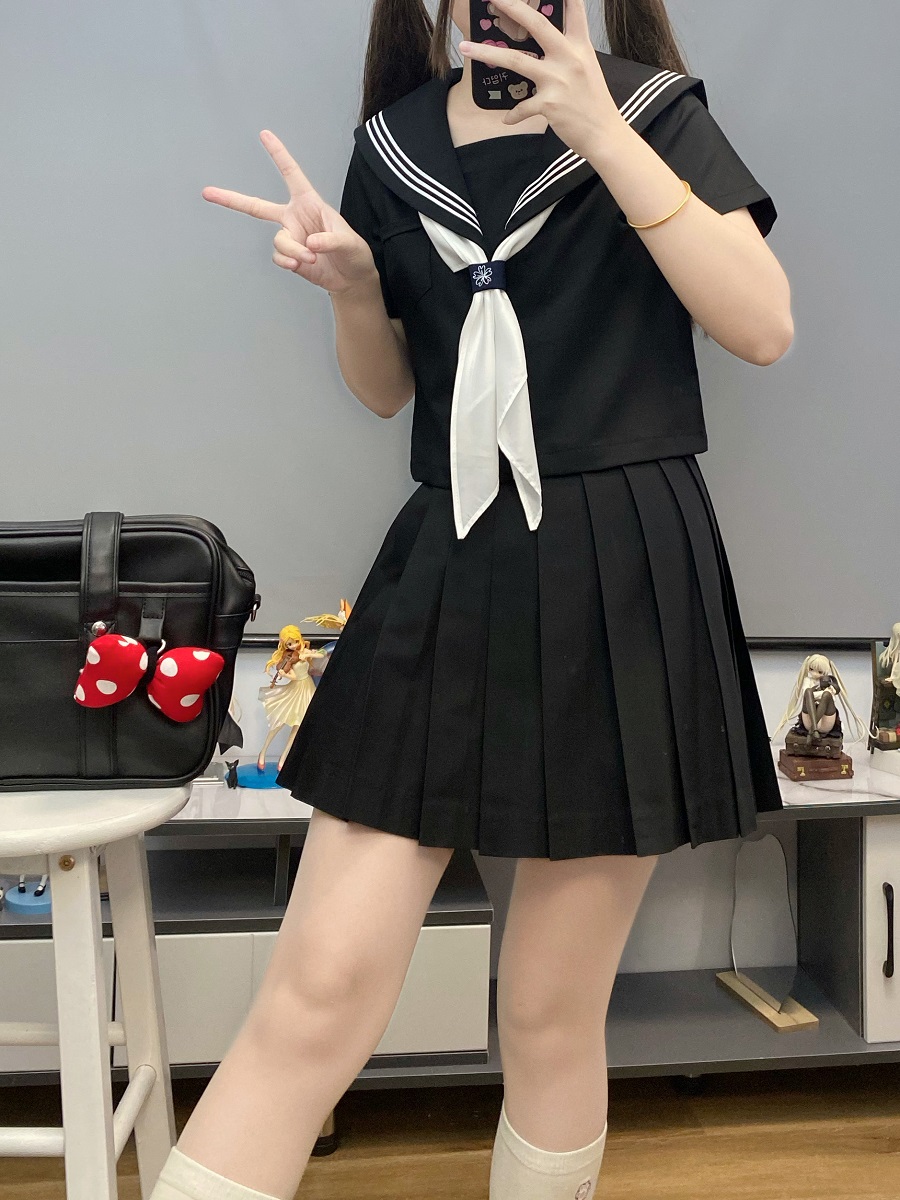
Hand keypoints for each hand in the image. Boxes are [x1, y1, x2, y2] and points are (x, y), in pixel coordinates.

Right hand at [201, 131, 379, 297]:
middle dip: (232, 200)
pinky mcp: (289, 256)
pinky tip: (301, 265)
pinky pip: (279, 257)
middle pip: (257, 207)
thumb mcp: (349, 243)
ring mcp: (290, 237)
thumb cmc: (354, 254)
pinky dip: (288, 261)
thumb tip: (309, 245)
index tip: (264, 134)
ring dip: (292, 251)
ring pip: (278, 241)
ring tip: (310, 258)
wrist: (351, 280)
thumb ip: (331, 241)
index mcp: (310, 203)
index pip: (292, 174)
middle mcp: (295, 217)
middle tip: (207, 192)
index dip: (279, 154)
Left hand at [459, 0, 623, 158]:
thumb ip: (568, 52)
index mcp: (580, 46)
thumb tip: (544, 47)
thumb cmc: (594, 102)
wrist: (604, 133)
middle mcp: (569, 57)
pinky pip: (522, 107)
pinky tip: (507, 119)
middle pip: (537, 24)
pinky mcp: (550, 104)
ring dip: (487, 53)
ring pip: (516, 60)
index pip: (573, 8)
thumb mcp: (587, 68)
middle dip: (512, 6)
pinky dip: (513, 114)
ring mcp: (558, 80)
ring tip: (465, 47)